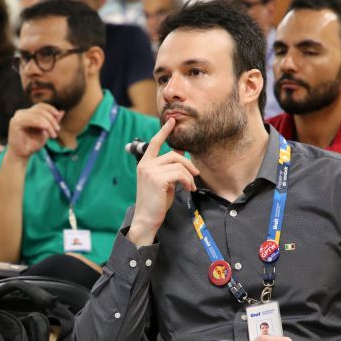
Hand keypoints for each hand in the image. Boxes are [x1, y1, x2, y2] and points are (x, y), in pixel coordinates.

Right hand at [4, 103, 61, 160]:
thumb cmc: (32, 144)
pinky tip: (46, 128)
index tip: (58, 117)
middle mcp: (22, 113)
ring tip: (53, 134)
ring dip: (48, 123)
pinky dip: (40, 122)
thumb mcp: (45, 131)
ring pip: (37, 114)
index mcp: (27, 113)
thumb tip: (62, 111)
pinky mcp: (15, 122)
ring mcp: (18, 117)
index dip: (51, 109)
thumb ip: (52, 122)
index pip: (41, 106)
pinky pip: (30, 119)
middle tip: (57, 130)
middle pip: (40, 110)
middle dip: (51, 119)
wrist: (22, 155)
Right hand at [127, 118, 199, 246]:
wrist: (147, 219)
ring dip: (189, 176)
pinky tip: (188, 189)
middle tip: (196, 176)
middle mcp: (145, 165)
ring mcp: (150, 171)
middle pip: (173, 155)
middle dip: (188, 164)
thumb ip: (170, 168)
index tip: (172, 121)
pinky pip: (179, 174)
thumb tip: (181, 154)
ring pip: (178, 164)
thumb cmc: (156, 202)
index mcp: (144, 164)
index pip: (154, 143)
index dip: (164, 131)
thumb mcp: (164, 182)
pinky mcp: (157, 179)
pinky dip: (187, 181)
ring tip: (191, 186)